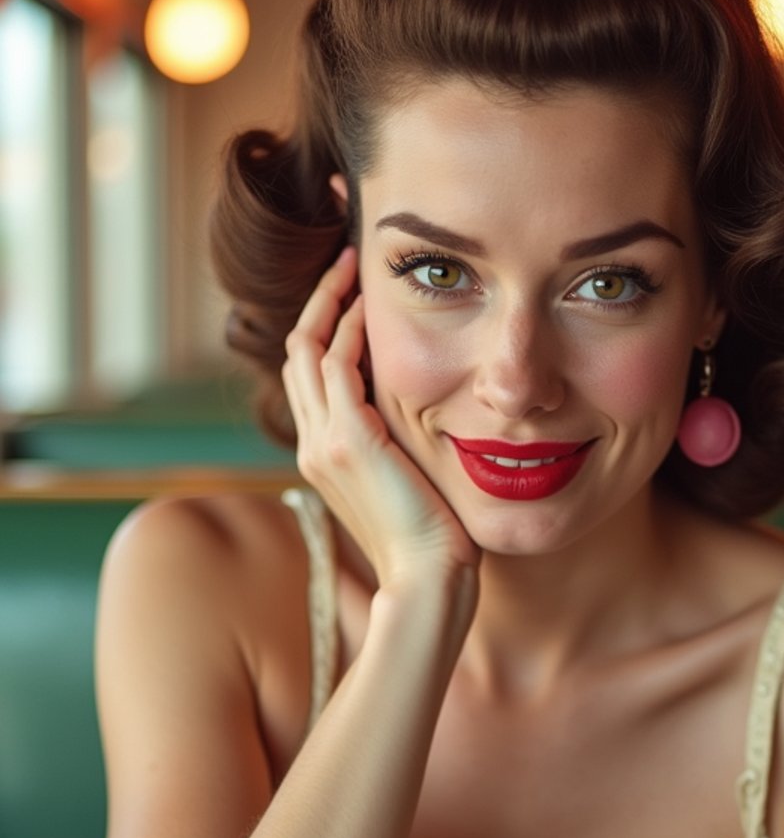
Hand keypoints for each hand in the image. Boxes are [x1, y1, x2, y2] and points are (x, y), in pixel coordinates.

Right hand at [282, 248, 480, 588]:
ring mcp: (322, 442)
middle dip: (319, 298)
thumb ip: (400, 442)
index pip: (309, 372)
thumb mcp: (409, 479)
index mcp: (321, 453)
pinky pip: (336, 365)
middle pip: (297, 351)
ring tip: (353, 263)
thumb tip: (424, 412)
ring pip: (307, 348)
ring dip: (330, 300)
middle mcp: (311, 443)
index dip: (324, 325)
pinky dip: (350, 328)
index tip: (352, 288)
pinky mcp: (347, 442)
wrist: (428, 579)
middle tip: (346, 258)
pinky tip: (373, 305)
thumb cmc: (433, 538)